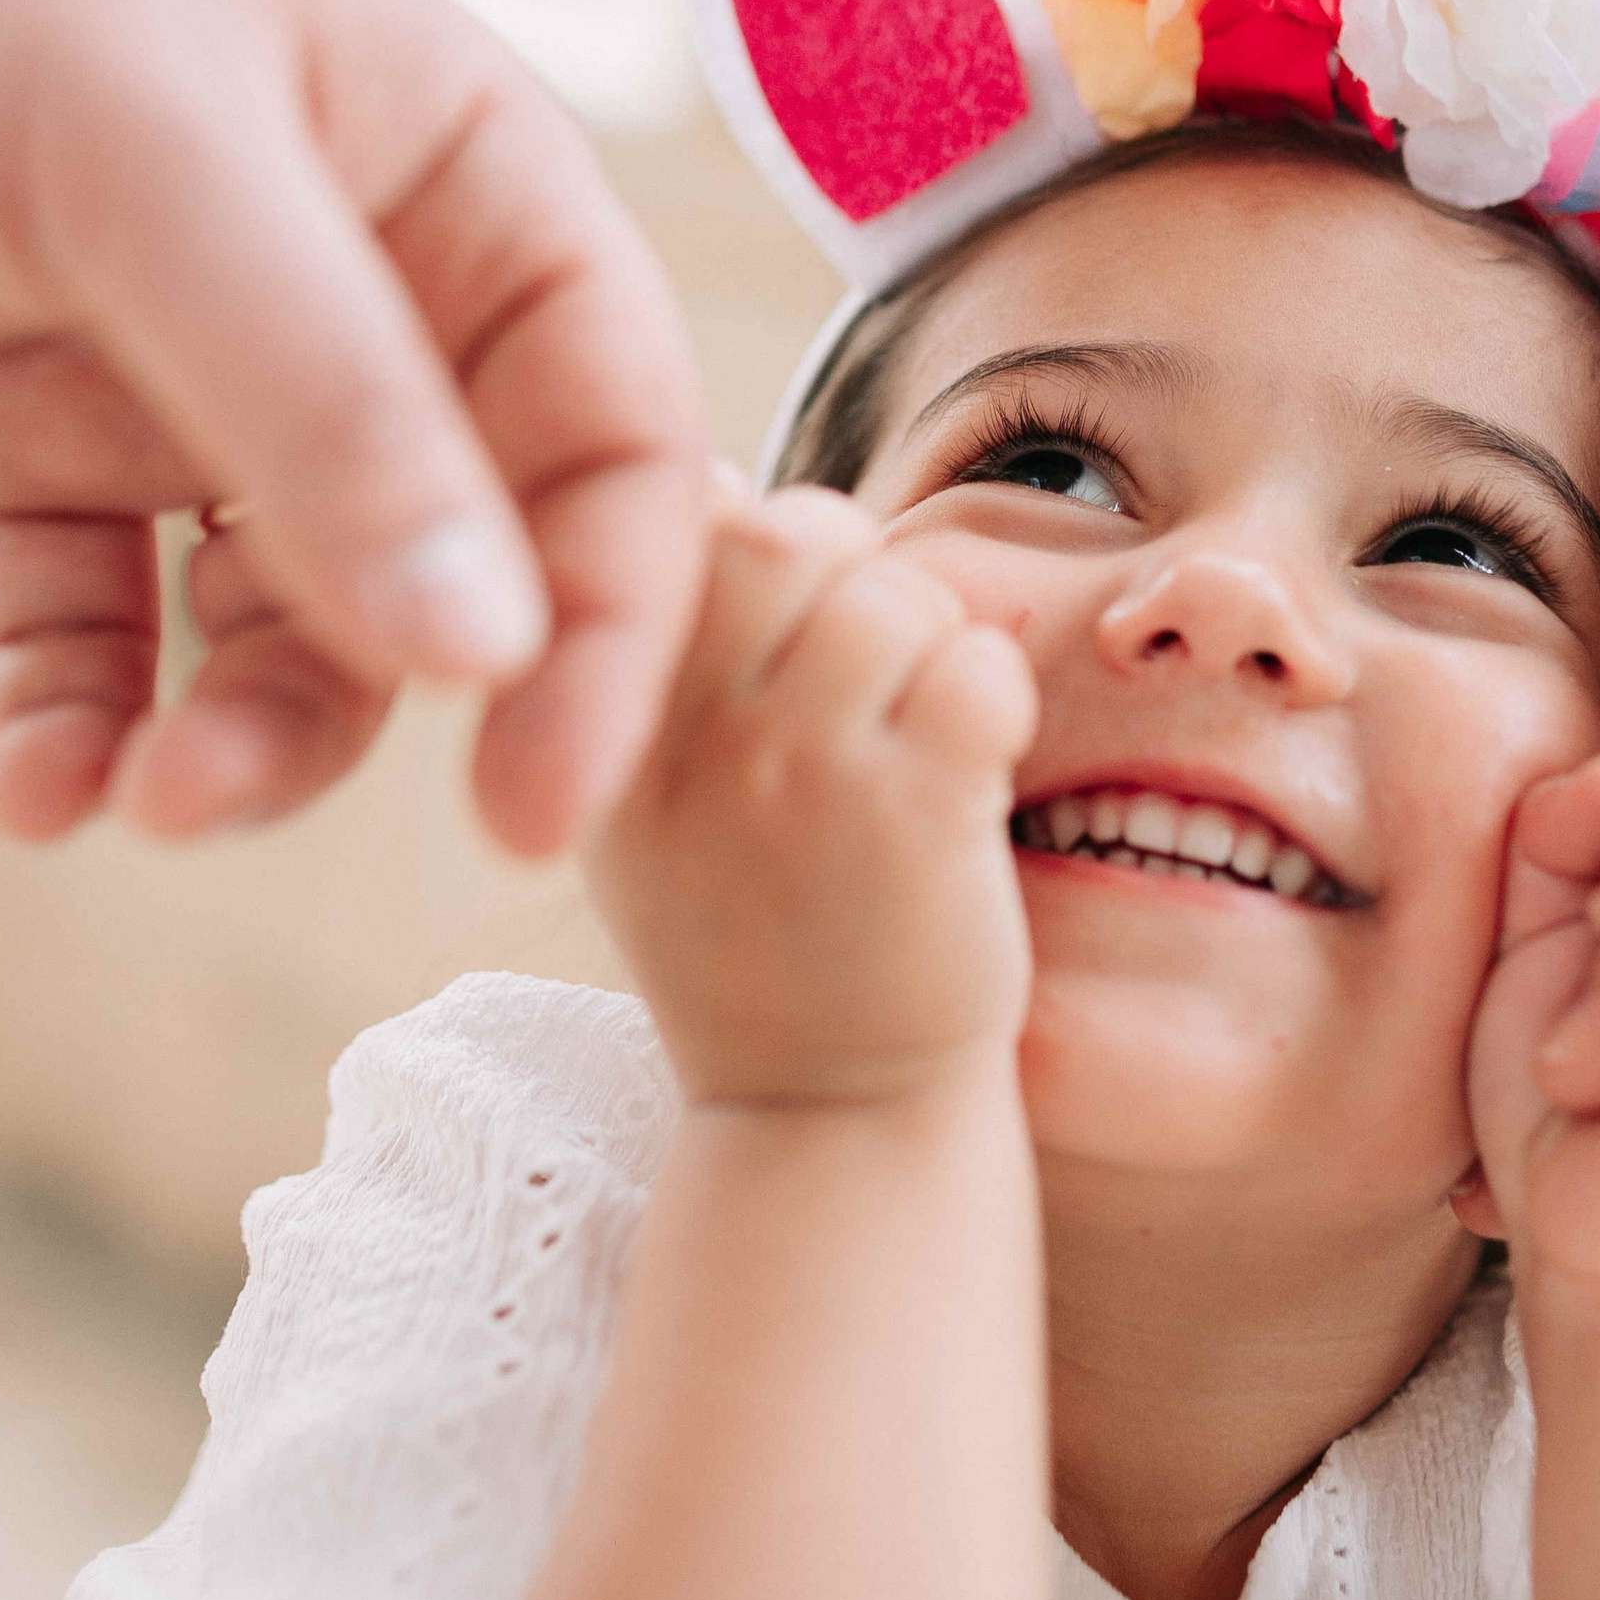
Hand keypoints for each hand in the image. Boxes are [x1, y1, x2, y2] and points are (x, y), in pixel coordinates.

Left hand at [0, 0, 706, 854]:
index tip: (529, 802)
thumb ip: (327, 401)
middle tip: (220, 795)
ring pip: (272, 627)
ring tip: (122, 795)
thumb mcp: (156, 149)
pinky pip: (90, 622)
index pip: (611, 446)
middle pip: (447, 574)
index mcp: (468, 192)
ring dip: (216, 734)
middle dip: (358, 710)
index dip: (602, 633)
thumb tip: (490, 649)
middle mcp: (363, 303)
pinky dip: (71, 715)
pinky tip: (30, 783)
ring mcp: (192, 375)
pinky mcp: (30, 429)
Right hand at [591, 485, 1038, 1108]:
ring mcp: (800, 779)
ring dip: (932, 647)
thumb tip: (714, 480)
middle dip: (849, 572)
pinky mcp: (914, 816)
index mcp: (605, 734)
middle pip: (786, 536)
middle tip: (868, 669)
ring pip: (894, 595)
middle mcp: (686, 746)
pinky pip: (978, 666)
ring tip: (915, 738)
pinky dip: (995, 700)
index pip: (675, 538)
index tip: (781, 636)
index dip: (753, 551)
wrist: (828, 1119)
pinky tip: (970, 771)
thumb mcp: (656, 810)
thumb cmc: (757, 946)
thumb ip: (668, 655)